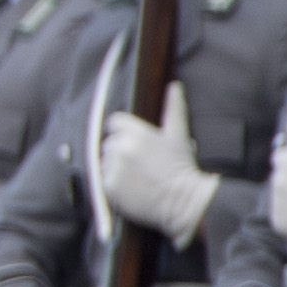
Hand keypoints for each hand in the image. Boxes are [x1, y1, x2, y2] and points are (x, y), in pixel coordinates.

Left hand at [101, 88, 220, 239]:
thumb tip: (174, 86)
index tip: (133, 139)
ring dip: (115, 164)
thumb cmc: (182, 166)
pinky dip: (113, 181)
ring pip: (105, 160)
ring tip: (136, 173)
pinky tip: (131, 184)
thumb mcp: (178, 135)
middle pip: (109, 142)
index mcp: (136, 133)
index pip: (114, 122)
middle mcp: (120, 148)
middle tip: (140, 160)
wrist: (183, 200)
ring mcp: (113, 168)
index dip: (123, 130)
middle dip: (121, 148)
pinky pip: (103, 178)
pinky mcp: (108, 186)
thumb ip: (173, 109)